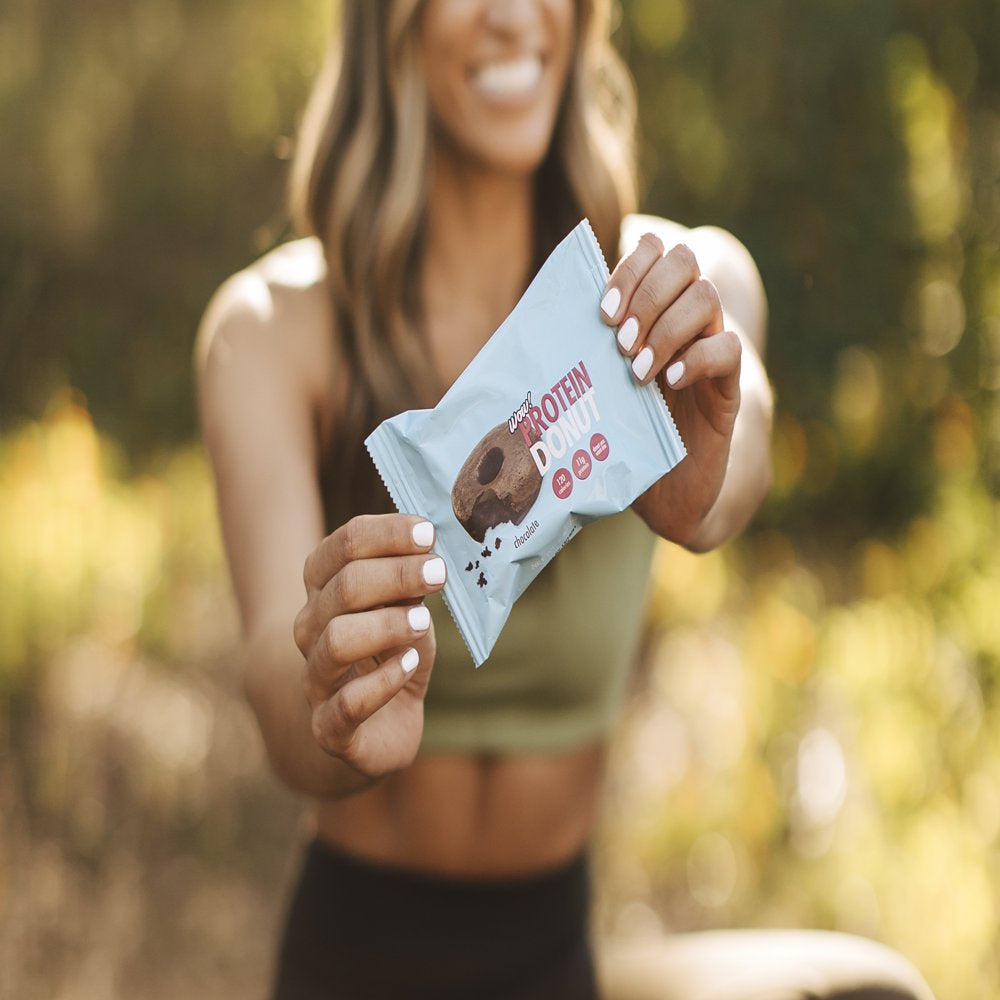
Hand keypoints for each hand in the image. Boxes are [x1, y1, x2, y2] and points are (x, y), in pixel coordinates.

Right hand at [292, 513, 443, 777]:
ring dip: (386, 625)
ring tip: (424, 621)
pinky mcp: (328, 727)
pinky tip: (410, 664)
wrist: (376, 728)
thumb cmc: (395, 653)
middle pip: (344, 587)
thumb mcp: (409, 609)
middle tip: (439, 572)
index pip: (343, 545)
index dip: (386, 534)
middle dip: (396, 575)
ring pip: (337, 640)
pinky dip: (384, 681)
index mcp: (324, 588)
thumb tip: (434, 548)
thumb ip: (415, 582)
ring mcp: (315, 678)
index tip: (428, 532)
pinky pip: (349, 702)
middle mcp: (310, 628)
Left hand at [600, 233, 742, 547]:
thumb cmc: (619, 433)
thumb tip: (523, 328)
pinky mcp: (729, 385)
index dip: (630, 268)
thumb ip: (577, 350)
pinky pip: (729, 348)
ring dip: (666, 328)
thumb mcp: (593, 385)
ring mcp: (710, 347)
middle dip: (647, 294)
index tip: (604, 311)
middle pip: (684, 260)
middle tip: (621, 340)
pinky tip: (668, 383)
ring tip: (637, 370)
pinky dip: (696, 358)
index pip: (654, 248)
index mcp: (652, 307)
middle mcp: (685, 318)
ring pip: (706, 297)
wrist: (660, 488)